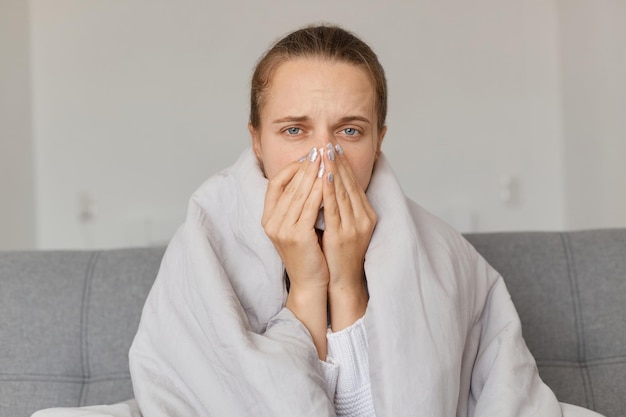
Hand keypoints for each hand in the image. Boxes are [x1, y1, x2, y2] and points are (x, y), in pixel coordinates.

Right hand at [262, 147, 327, 289]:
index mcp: (268, 218)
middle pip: (289, 185)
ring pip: (300, 193)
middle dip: (306, 166)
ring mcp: (282, 229)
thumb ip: (297, 204)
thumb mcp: (296, 225)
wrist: (310, 282)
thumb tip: (308, 175)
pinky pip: (310, 207)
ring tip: (326, 158)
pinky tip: (329, 179)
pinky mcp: (297, 236)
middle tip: (320, 149)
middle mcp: (271, 222)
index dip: (292, 167)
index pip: (276, 183)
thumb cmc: (308, 252)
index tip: (308, 156)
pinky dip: (320, 190)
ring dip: (314, 173)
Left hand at [321, 144, 376, 330]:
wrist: (344, 281)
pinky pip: (334, 208)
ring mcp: (355, 226)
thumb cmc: (341, 255)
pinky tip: (324, 176)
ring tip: (326, 152)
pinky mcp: (343, 234)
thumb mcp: (346, 227)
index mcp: (366, 214)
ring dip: (334, 170)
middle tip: (329, 142)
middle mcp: (363, 217)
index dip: (344, 164)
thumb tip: (333, 186)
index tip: (334, 147)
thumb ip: (343, 207)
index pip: (354, 183)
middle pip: (350, 183)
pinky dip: (329, 190)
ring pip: (343, 192)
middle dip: (339, 161)